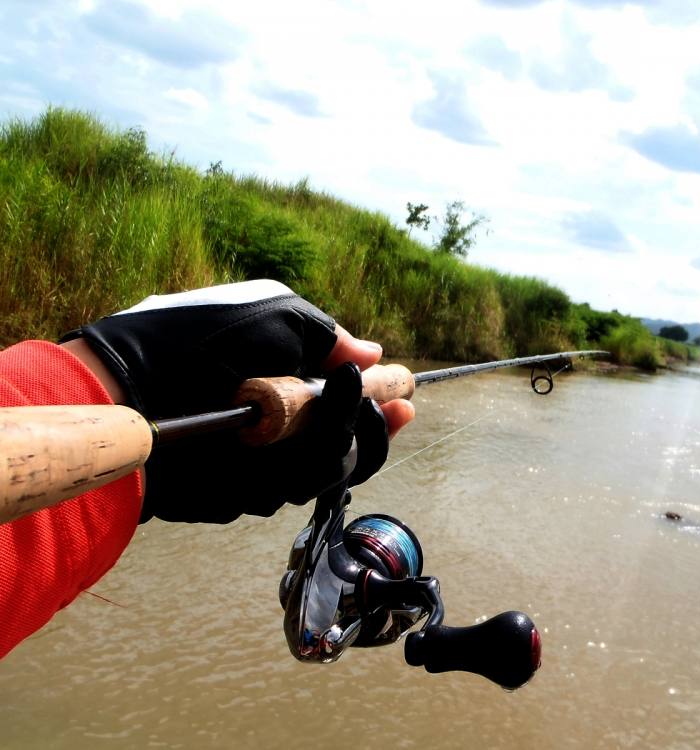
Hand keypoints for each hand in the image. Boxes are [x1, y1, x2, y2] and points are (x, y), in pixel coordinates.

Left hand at [61, 280, 413, 522]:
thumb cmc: (200, 339)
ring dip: (328, 443)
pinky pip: (288, 489)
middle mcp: (282, 423)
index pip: (349, 401)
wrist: (130, 391)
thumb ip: (329, 337)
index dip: (380, 404)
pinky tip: (270, 445)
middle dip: (366, 428)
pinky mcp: (243, 491)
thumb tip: (374, 355)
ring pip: (326, 470)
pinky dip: (289, 468)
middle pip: (350, 443)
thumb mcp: (276, 314)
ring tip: (296, 418)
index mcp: (289, 380)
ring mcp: (264, 460)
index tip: (404, 401)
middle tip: (385, 416)